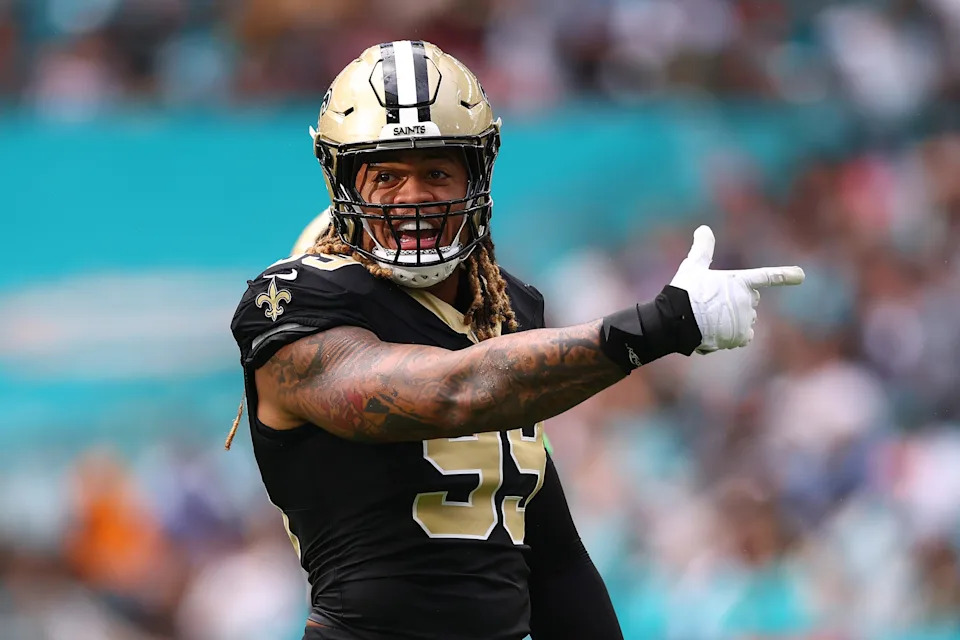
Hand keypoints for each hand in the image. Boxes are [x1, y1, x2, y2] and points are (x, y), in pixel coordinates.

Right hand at [669, 225, 804, 352]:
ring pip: (746, 319)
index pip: (767, 277)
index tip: (801, 275)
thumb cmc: (685, 291)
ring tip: (710, 320)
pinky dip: (733, 336)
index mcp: (740, 281)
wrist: (678, 319)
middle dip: (737, 302)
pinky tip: (717, 333)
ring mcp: (746, 319)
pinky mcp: (741, 336)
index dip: (785, 275)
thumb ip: (702, 248)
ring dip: (733, 320)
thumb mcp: (692, 266)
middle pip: (750, 301)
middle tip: (712, 304)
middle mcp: (748, 300)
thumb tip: (704, 228)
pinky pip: (745, 336)